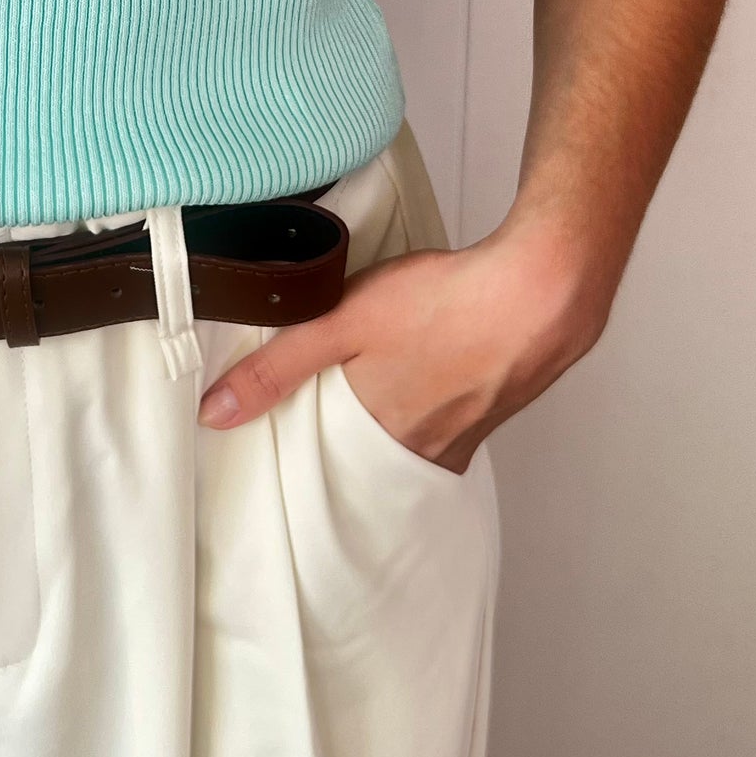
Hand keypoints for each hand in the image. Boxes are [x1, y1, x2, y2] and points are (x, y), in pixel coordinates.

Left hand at [196, 217, 612, 471]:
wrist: (541, 290)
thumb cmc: (444, 304)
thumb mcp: (341, 322)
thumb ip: (276, 367)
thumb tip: (214, 415)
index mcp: (380, 437)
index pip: (323, 466)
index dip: (298, 453)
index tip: (273, 445)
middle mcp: (425, 450)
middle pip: (367, 461)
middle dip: (340, 444)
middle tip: (313, 421)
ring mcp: (464, 434)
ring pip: (409, 443)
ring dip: (386, 427)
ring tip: (365, 395)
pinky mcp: (493, 409)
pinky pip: (447, 426)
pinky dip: (427, 410)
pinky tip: (424, 378)